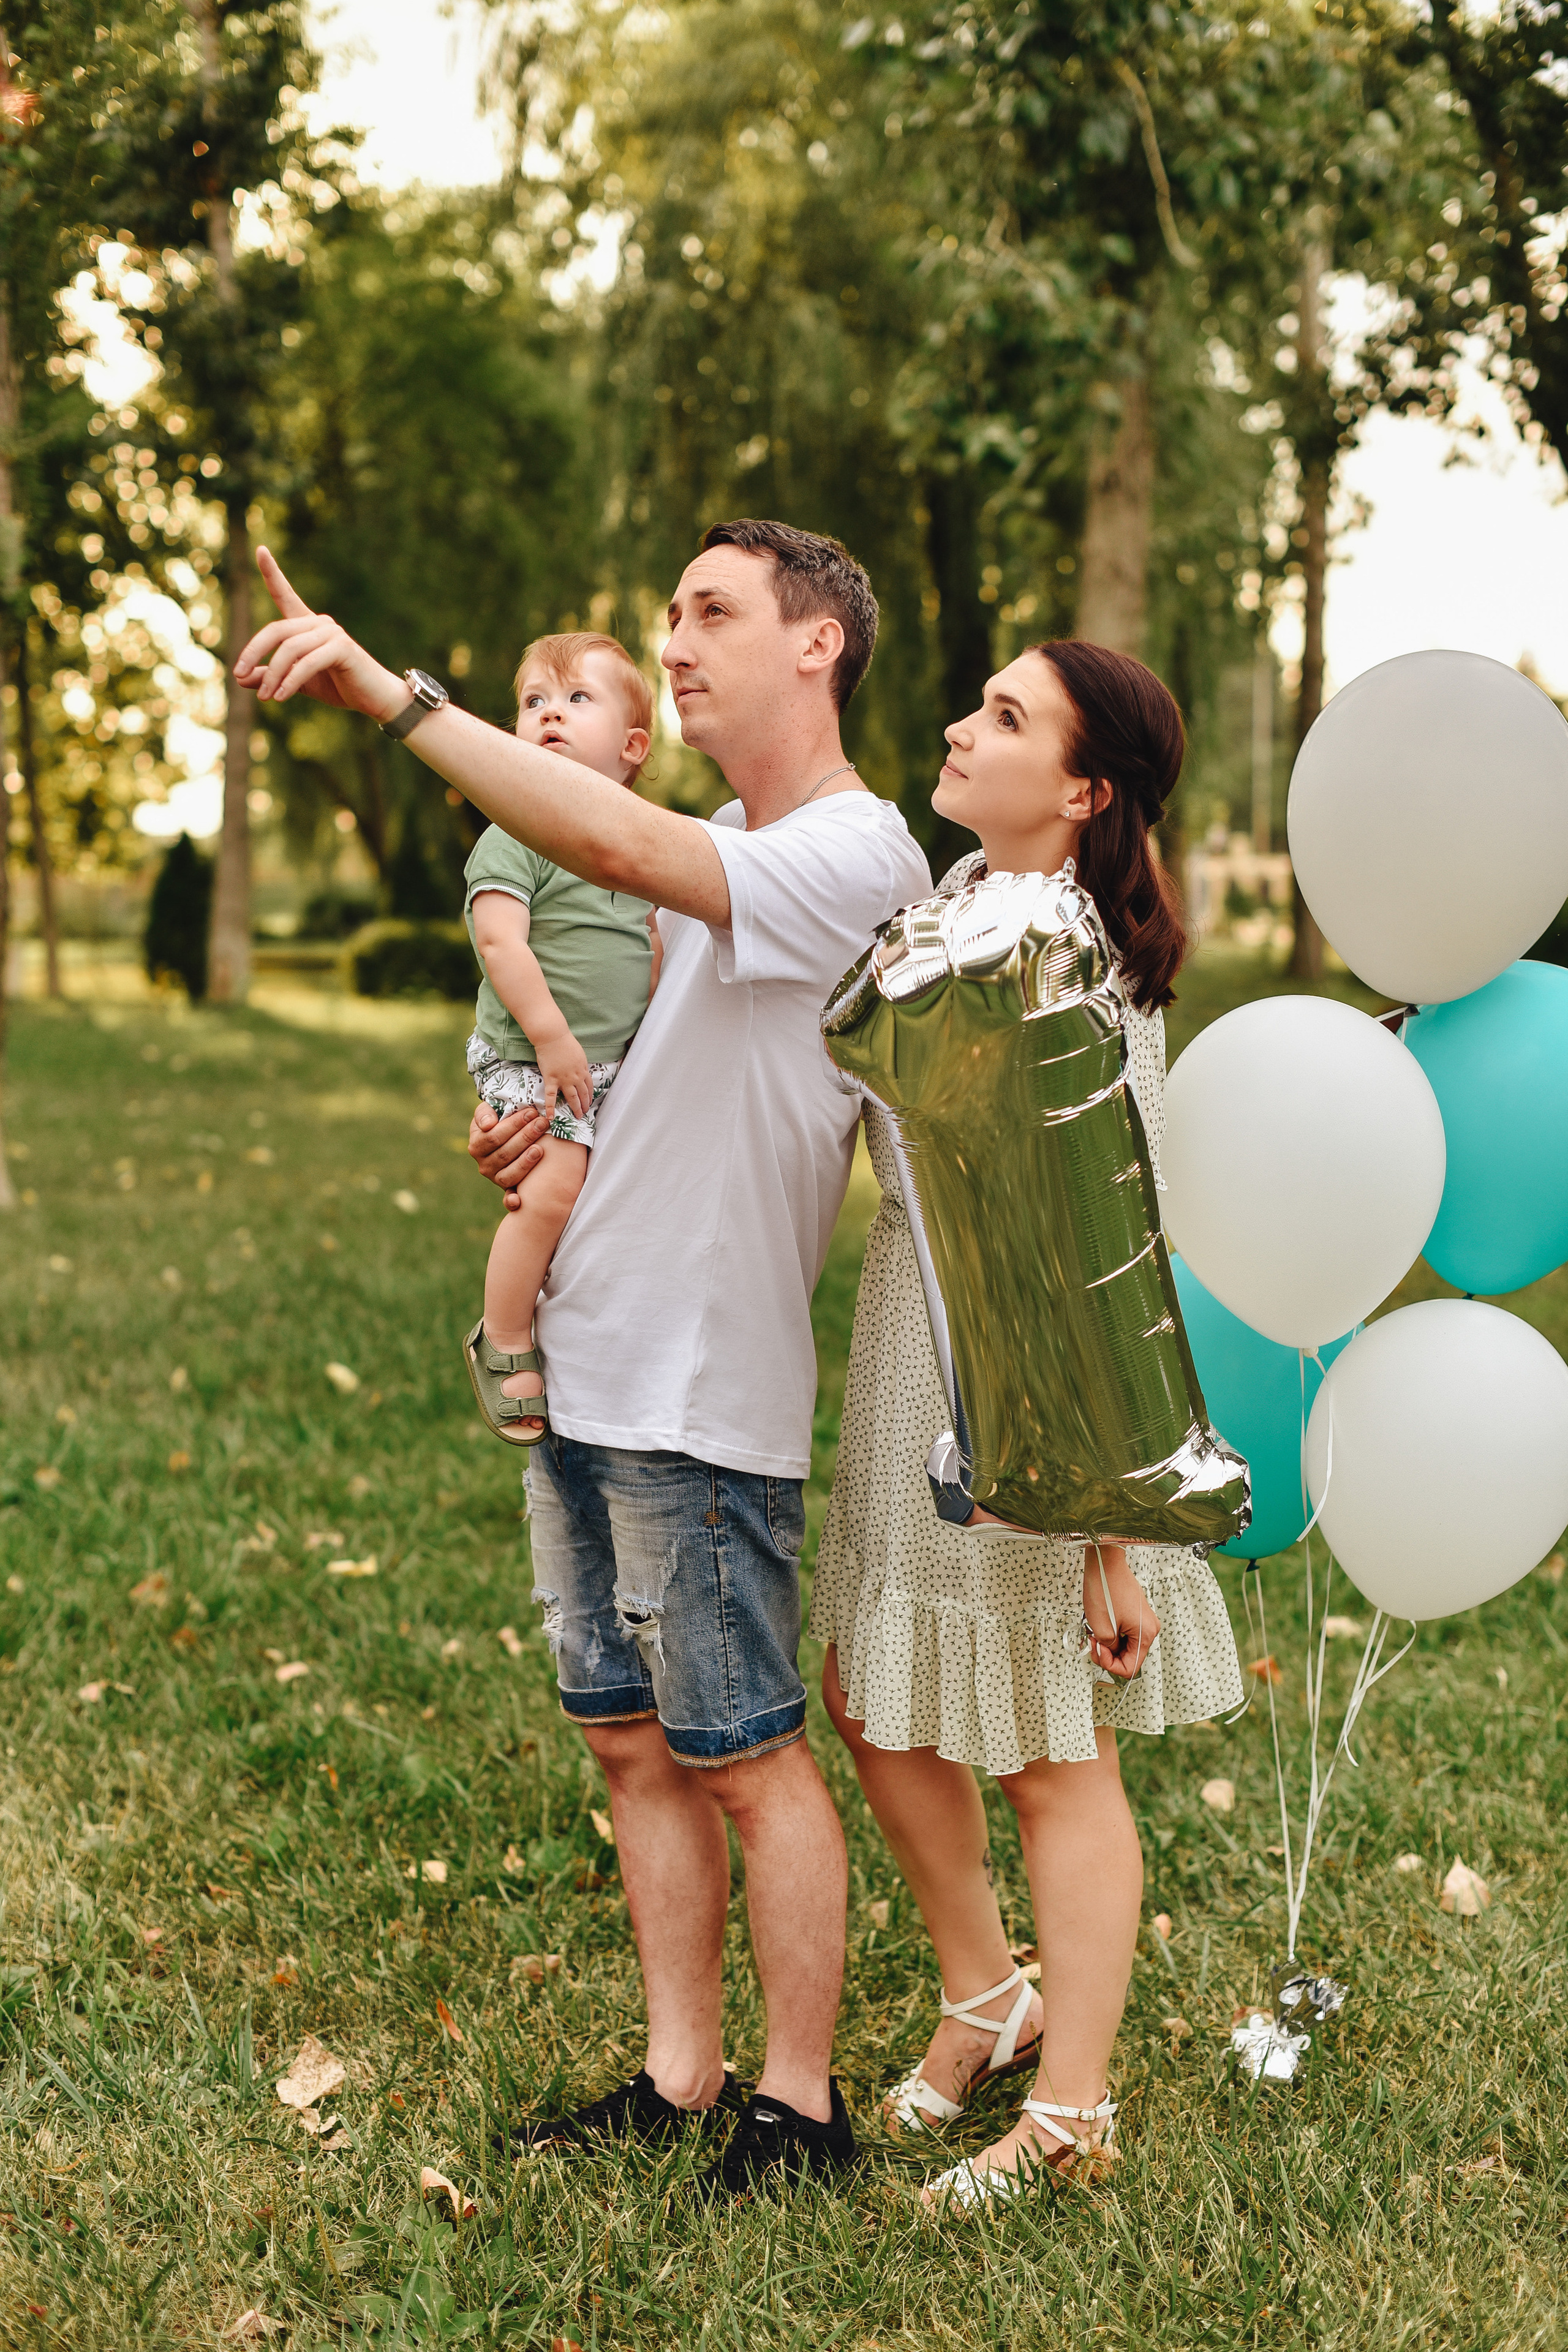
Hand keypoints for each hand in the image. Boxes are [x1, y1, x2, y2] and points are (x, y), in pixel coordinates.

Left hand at [233, 548, 406, 719]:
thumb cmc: (339, 687)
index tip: (260, 549)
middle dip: (253, 652)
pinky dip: (290, 681)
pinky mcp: (342, 648)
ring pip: (289, 649)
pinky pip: (307, 663)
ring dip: (272, 675)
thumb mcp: (297, 682)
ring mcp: (332, 633)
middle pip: (276, 630)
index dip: (272, 573)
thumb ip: (270, 677)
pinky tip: (280, 696)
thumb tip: (240, 678)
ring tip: (265, 697)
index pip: (286, 595)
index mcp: (308, 625)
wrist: (376, 700)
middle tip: (238, 674)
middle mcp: (319, 623)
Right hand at [469, 1100, 548, 1205]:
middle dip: (525, 1137)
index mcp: (477, 1145)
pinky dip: (511, 1201)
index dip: (513, 1125)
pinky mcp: (507, 1188)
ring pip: (509, 1173)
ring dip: (525, 1162)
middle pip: (504, 1154)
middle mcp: (484, 1165)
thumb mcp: (488, 1111)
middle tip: (542, 1124)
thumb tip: (489, 1125)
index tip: (532, 1113)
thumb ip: (485, 1113)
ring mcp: (495, 1178)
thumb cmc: (499, 1120)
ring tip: (540, 1149)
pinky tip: (518, 1201)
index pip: (494, 1137)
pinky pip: (508, 1197)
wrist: (506, 1135)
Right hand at [535, 1029, 592, 1124]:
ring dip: (576, 1108)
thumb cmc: (565, 1042)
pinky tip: (551, 1116)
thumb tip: (581, 1071)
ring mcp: (564, 1080)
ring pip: (572, 1097)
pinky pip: (551, 1097)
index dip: (590, 1095)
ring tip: (578, 1116)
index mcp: (583, 1070)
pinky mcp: (551, 1080)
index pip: (589, 1086)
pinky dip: (551, 1108)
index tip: (589, 1102)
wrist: (553, 1037)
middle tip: (585, 1112)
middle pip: (583, 1094)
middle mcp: (576, 1077)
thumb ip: (580, 1065)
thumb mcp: (579, 1054)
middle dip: (585, 1105)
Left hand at [1082, 1543, 1158, 1681]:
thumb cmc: (1105, 1588)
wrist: (1105, 1562)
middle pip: (1129, 1656)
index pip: (1131, 1667)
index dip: (1110, 1665)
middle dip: (1108, 1653)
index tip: (1098, 1651)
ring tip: (1095, 1630)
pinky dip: (1111, 1632)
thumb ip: (1108, 1648)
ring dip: (1109, 1642)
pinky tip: (1101, 1623)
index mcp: (1146, 1634)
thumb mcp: (1101, 1627)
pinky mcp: (1136, 1613)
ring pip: (1125, 1644)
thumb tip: (1110, 1652)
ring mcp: (1143, 1619)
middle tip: (1093, 1642)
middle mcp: (1149, 1628)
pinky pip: (1124, 1632)